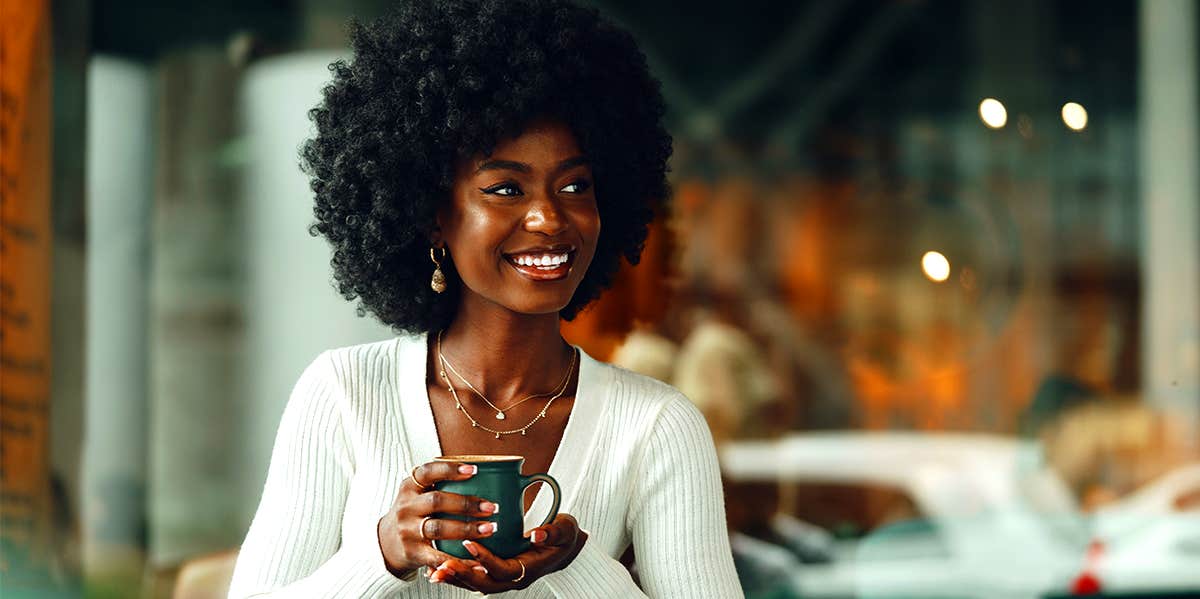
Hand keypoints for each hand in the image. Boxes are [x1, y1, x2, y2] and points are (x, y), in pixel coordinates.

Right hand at [376, 461, 501, 577]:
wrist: (386, 542)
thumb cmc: (413, 513)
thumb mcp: (417, 493)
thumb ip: (440, 483)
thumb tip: (483, 472)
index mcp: (409, 487)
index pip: (427, 472)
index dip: (450, 469)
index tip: (474, 470)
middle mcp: (406, 507)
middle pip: (437, 501)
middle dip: (467, 503)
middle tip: (492, 507)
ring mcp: (408, 530)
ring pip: (439, 528)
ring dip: (467, 529)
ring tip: (490, 529)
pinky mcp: (413, 552)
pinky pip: (438, 557)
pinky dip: (459, 560)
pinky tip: (478, 562)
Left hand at [427, 513, 586, 592]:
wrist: (565, 547)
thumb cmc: (564, 536)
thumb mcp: (566, 530)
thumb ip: (554, 532)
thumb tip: (537, 534)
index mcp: (529, 569)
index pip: (504, 570)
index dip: (486, 559)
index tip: (470, 544)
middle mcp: (514, 579)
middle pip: (485, 584)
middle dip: (462, 576)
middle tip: (441, 565)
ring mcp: (504, 578)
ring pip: (476, 584)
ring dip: (455, 578)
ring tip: (433, 571)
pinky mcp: (495, 573)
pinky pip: (474, 578)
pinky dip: (456, 575)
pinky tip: (437, 568)